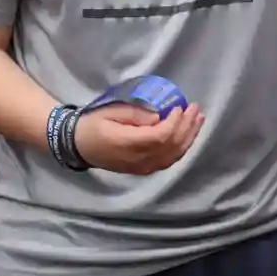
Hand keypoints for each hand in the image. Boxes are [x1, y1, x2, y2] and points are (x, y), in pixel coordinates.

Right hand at [75, 99, 204, 176]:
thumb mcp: (110, 112)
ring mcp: (143, 167)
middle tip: (194, 108)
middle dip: (186, 126)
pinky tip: (187, 135)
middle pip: (171, 145)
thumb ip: (136, 115)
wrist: (79, 146)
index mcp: (128, 144)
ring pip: (173, 155)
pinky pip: (168, 160)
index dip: (174, 122)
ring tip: (198, 120)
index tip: (178, 106)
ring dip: (188, 137)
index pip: (161, 136)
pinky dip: (181, 148)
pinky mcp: (144, 169)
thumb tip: (160, 116)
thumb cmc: (93, 125)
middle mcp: (139, 160)